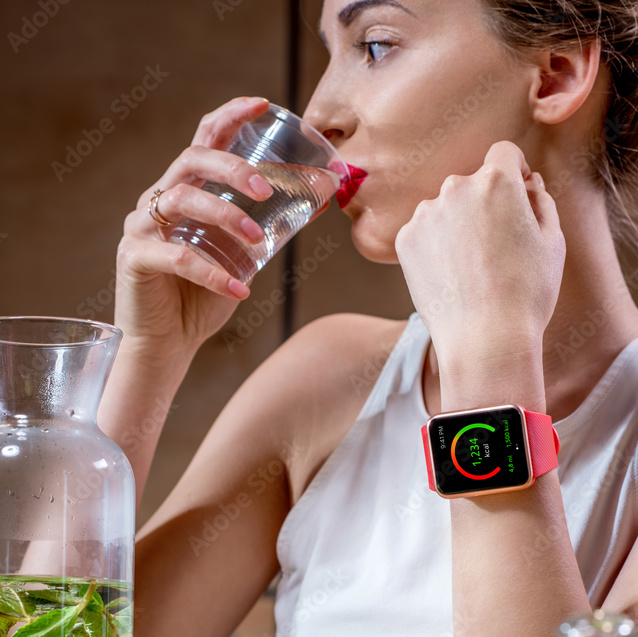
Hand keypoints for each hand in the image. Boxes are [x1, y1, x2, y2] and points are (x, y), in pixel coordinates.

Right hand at [115, 96, 273, 359]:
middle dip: (233, 168)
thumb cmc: (202, 298)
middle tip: (267, 189)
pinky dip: (213, 273)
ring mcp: (141, 227)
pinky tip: (239, 290)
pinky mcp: (134, 258)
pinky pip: (175, 256)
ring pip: (181, 200)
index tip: (262, 103)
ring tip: (257, 241)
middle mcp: (158, 200)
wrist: (168, 344)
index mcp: (184, 191)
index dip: (229, 117)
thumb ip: (264, 229)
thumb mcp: (242, 258)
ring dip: (226, 216)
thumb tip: (316, 202)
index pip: (204, 140)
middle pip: (192, 161)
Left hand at [395, 141, 565, 365]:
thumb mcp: (552, 242)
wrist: (484, 340)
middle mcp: (455, 188)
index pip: (504, 153)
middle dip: (485, 203)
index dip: (514, 171)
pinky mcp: (405, 241)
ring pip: (446, 209)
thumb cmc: (527, 293)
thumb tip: (527, 183)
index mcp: (497, 180)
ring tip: (473, 268)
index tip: (517, 193)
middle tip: (497, 246)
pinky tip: (452, 276)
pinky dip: (436, 247)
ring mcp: (425, 214)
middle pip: (473, 183)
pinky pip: (425, 233)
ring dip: (457, 225)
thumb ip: (540, 201)